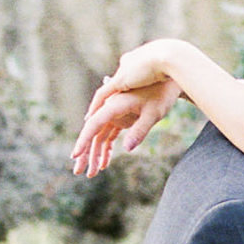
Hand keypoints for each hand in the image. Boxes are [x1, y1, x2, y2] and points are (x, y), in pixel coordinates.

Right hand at [70, 42, 184, 176]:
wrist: (169, 72)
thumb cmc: (162, 93)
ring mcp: (117, 107)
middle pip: (93, 130)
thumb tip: (126, 149)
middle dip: (85, 151)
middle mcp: (111, 104)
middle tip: (78, 170)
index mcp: (114, 103)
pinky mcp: (124, 111)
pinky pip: (110, 130)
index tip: (75, 155)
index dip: (83, 140)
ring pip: (101, 132)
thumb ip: (139, 131)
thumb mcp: (153, 114)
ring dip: (96, 151)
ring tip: (93, 171)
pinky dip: (107, 145)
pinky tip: (105, 160)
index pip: (94, 124)